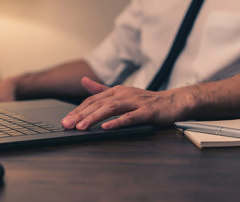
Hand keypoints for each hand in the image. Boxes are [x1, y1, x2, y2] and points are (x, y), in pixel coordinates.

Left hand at [61, 77, 192, 129]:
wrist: (172, 102)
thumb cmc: (146, 100)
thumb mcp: (122, 93)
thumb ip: (102, 89)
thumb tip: (84, 81)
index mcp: (117, 91)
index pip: (93, 99)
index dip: (78, 109)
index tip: (66, 119)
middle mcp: (124, 94)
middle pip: (99, 103)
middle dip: (81, 114)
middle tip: (67, 124)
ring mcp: (136, 102)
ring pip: (111, 109)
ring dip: (95, 117)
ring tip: (82, 126)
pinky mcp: (147, 112)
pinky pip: (131, 117)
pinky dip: (118, 122)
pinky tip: (107, 127)